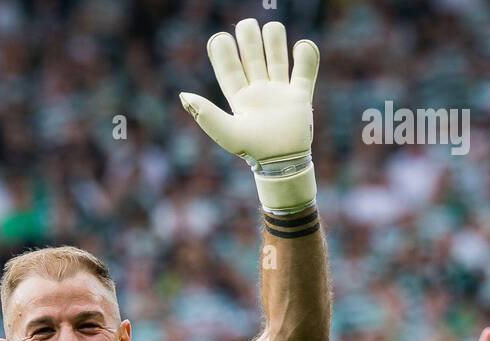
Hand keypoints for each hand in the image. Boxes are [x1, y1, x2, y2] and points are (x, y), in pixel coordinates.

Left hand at [179, 19, 318, 211]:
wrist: (283, 164)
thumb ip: (206, 114)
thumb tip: (183, 95)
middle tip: (248, 26)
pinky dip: (306, 54)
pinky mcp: (300, 95)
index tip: (221, 38)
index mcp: (239, 98)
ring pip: (276, 55)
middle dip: (249, 36)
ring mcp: (280, 91)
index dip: (223, 50)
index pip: (229, 67)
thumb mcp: (228, 132)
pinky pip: (305, 69)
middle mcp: (258, 91)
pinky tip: (300, 47)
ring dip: (274, 38)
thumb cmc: (254, 151)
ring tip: (272, 29)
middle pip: (252, 54)